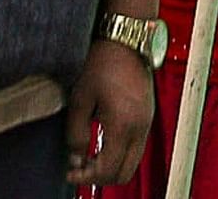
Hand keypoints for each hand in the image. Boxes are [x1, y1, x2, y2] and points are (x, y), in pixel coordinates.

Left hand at [60, 36, 156, 184]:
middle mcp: (140, 128)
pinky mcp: (147, 116)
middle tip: (79, 170)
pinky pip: (136, 148)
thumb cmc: (103, 63)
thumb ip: (76, 133)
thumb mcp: (80, 99)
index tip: (70, 173)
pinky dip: (119, 154)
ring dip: (111, 166)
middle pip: (124, 173)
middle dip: (100, 177)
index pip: (108, 169)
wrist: (126, 40)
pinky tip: (101, 144)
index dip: (86, 177)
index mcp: (123, 125)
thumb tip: (76, 157)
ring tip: (88, 157)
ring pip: (132, 162)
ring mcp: (147, 122)